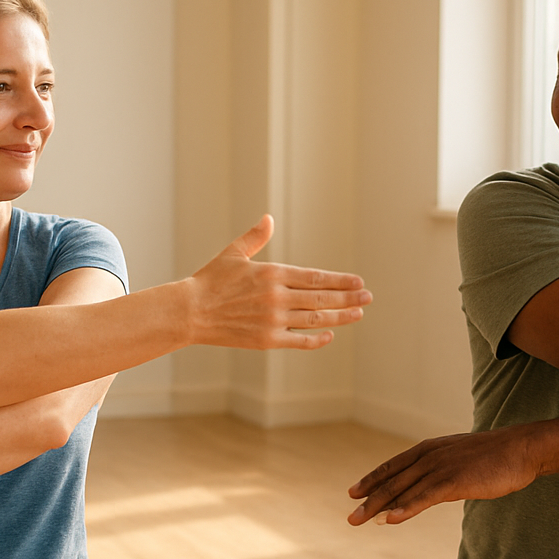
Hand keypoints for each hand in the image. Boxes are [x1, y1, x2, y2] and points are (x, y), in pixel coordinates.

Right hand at [186, 215, 370, 349]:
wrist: (190, 312)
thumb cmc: (210, 281)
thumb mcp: (233, 254)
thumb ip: (255, 238)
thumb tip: (269, 218)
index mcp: (272, 274)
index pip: (316, 277)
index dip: (340, 280)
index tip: (358, 282)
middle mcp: (277, 297)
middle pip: (322, 298)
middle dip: (348, 298)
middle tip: (368, 297)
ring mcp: (273, 320)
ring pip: (316, 319)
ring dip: (341, 316)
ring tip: (359, 313)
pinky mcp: (267, 340)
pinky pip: (299, 340)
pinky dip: (317, 339)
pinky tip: (330, 334)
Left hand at [347, 426, 540, 525]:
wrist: (521, 449)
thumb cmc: (496, 457)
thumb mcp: (461, 460)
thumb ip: (443, 471)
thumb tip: (432, 488)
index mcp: (430, 449)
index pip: (393, 466)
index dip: (372, 479)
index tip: (353, 492)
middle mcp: (430, 456)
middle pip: (392, 480)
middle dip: (368, 498)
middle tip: (350, 517)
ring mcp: (440, 468)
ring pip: (402, 490)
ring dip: (379, 506)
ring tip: (360, 520)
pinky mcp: (453, 481)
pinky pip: (424, 498)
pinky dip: (405, 508)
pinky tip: (390, 520)